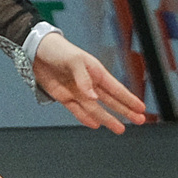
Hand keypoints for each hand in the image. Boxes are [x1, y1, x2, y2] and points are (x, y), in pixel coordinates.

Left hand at [31, 32, 148, 133]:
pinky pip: (77, 111)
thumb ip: (84, 79)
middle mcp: (89, 83)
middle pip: (111, 101)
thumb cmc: (58, 49)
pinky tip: (95, 124)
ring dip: (108, 119)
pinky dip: (86, 118)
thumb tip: (93, 98)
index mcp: (96, 72)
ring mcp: (77, 91)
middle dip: (125, 111)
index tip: (140, 108)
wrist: (37, 51)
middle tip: (139, 120)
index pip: (116, 88)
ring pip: (96, 109)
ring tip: (120, 129)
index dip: (129, 99)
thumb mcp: (74, 60)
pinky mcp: (64, 97)